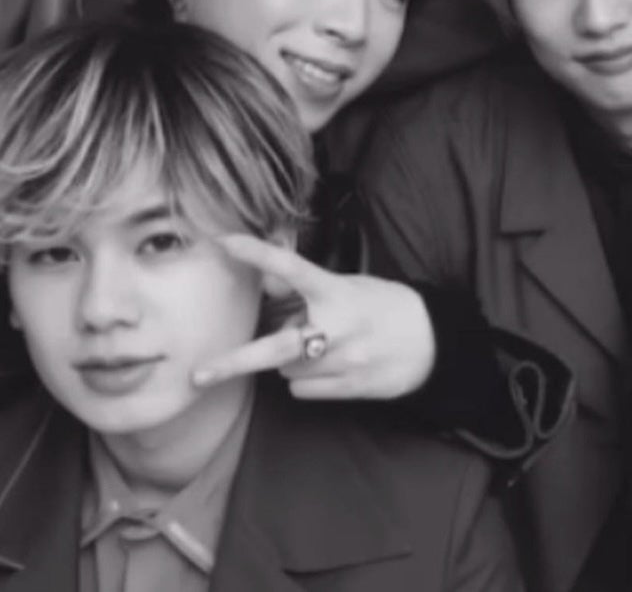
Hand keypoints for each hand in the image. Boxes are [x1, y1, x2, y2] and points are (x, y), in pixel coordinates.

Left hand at [193, 234, 436, 398]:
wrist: (433, 342)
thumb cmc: (387, 306)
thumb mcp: (351, 286)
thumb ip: (311, 290)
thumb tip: (266, 284)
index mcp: (337, 292)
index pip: (291, 268)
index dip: (257, 254)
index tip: (225, 242)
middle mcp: (337, 328)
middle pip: (275, 349)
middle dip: (234, 362)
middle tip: (198, 373)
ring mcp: (343, 362)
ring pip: (287, 369)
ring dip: (290, 359)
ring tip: (321, 345)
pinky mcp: (347, 389)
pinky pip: (303, 388)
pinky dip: (307, 378)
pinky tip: (330, 365)